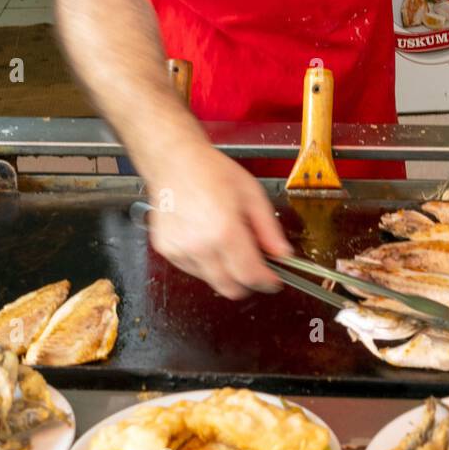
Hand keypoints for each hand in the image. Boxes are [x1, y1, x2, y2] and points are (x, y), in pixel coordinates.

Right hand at [144, 144, 292, 299]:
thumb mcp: (252, 193)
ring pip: (211, 281)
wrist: (174, 161)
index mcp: (223, 231)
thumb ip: (269, 228)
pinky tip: (207, 238)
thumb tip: (282, 253)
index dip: (266, 282)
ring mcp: (179, 251)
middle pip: (229, 288)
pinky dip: (205, 262)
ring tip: (226, 240)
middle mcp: (199, 246)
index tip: (273, 280)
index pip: (249, 275)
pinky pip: (192, 269)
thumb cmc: (210, 171)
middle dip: (247, 282)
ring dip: (225, 271)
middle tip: (256, 265)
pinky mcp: (166, 251)